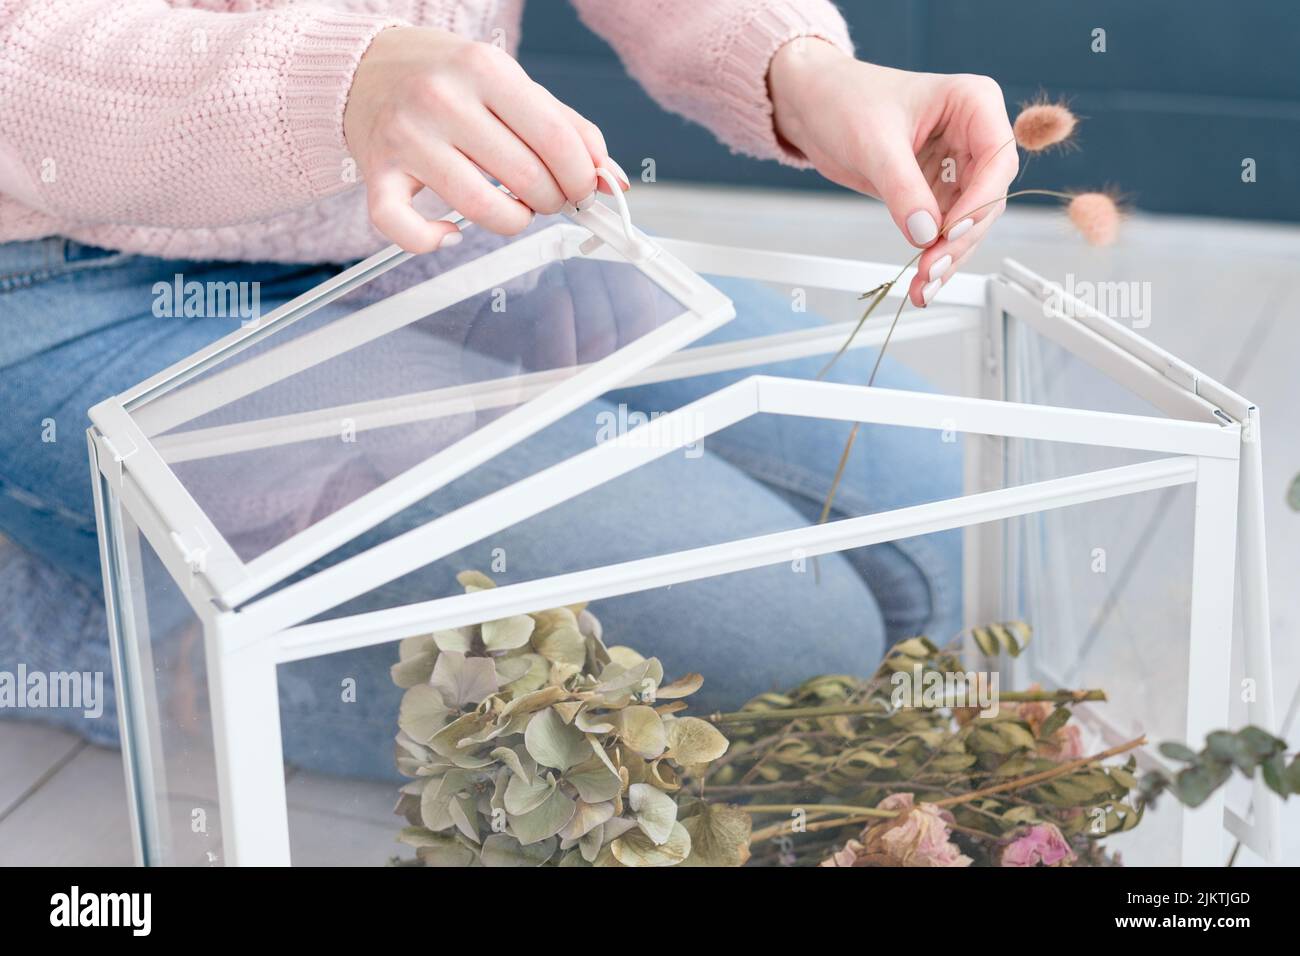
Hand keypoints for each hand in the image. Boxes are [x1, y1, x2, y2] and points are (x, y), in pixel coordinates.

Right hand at [344, 27, 627, 252]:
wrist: (367, 68)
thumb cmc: (448, 79)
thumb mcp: (511, 84)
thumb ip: (566, 127)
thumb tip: (610, 178)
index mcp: (484, 68)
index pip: (555, 138)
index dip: (581, 176)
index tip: (584, 189)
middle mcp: (442, 99)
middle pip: (525, 178)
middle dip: (552, 201)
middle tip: (550, 198)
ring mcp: (406, 137)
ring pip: (480, 209)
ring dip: (512, 222)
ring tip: (513, 209)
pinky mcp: (377, 173)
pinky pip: (403, 228)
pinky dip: (433, 241)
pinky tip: (450, 233)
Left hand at [769, 40, 1017, 306]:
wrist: (814, 104)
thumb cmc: (845, 99)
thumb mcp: (873, 142)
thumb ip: (902, 187)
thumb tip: (925, 232)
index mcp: (974, 103)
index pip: (997, 159)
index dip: (979, 201)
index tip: (950, 231)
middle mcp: (974, 135)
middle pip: (987, 198)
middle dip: (959, 238)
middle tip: (930, 269)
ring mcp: (958, 166)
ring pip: (969, 222)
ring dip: (949, 256)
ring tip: (922, 286)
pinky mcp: (936, 191)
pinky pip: (945, 230)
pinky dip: (935, 255)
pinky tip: (921, 281)